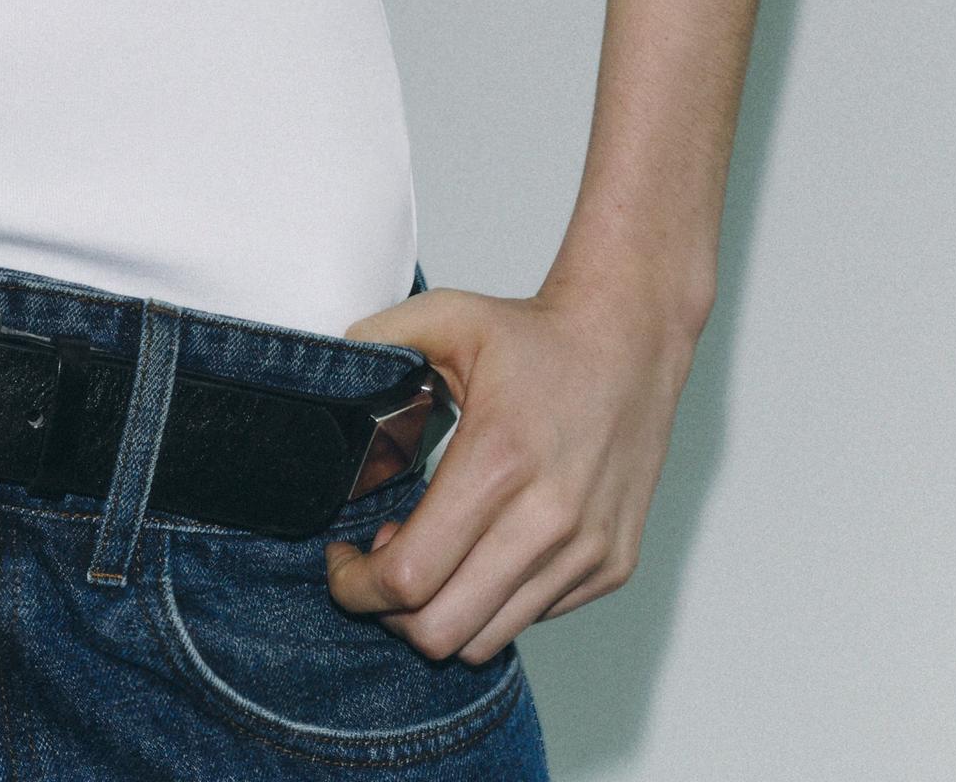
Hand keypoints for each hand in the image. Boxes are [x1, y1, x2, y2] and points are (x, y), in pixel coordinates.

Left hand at [325, 274, 700, 660]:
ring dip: (441, 613)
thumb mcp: (448, 317)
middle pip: (441, 631)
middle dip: (388, 614)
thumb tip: (324, 365)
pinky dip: (493, 602)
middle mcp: (549, 520)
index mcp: (499, 463)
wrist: (631, 340)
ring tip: (428, 556)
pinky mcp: (612, 567)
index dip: (356, 586)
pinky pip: (533, 618)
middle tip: (375, 569)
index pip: (410, 579)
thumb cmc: (537, 335)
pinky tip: (479, 551)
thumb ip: (379, 338)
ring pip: (488, 638)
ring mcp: (587, 551)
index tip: (342, 560)